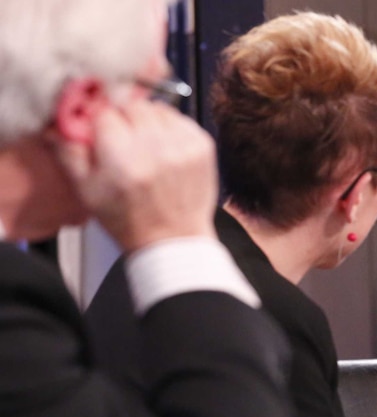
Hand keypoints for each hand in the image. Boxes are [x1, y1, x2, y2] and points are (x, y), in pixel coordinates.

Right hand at [55, 99, 216, 250]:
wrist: (173, 238)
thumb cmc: (128, 218)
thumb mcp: (87, 191)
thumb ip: (70, 152)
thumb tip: (60, 124)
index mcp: (123, 160)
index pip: (105, 113)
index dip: (100, 120)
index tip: (101, 131)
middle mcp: (156, 148)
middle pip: (133, 105)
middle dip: (124, 117)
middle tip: (123, 139)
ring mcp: (183, 145)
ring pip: (157, 108)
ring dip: (148, 120)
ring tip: (146, 145)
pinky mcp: (203, 146)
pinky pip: (181, 118)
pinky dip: (170, 128)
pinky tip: (165, 148)